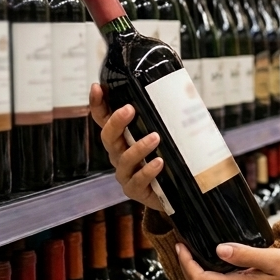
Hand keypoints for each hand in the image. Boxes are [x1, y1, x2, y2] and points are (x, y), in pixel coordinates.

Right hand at [88, 84, 166, 212]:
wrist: (174, 191)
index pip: (103, 119)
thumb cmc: (167, 158)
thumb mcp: (165, 134)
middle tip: (129, 110)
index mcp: (122, 137)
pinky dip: (148, 171)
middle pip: (108, 136)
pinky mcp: (135, 190)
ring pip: (124, 158)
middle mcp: (119, 154)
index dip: (97, 104)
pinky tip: (159, 163)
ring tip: (155, 138)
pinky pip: (137, 180)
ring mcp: (125, 173)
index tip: (97, 88)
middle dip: (116, 122)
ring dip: (139, 147)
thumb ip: (165, 117)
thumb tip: (181, 89)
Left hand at [176, 242, 279, 279]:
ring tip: (195, 252)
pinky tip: (215, 261)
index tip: (181, 246)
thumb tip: (218, 249)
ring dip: (197, 274)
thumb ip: (245, 254)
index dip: (186, 264)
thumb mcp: (273, 259)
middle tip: (183, 248)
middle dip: (187, 269)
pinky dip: (210, 277)